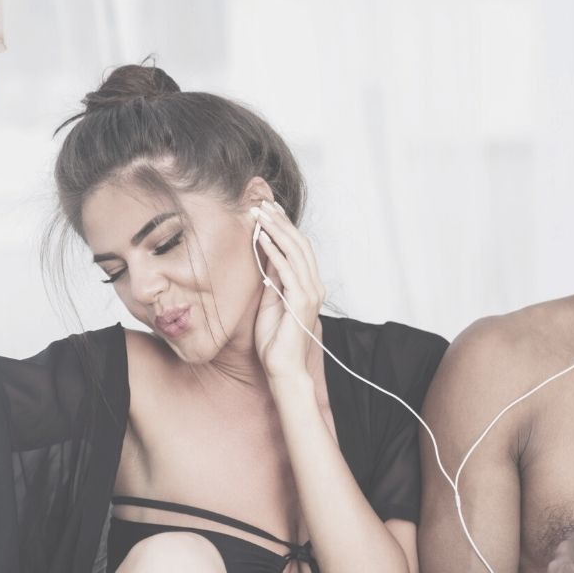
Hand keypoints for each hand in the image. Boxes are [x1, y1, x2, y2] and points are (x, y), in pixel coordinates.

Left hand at [250, 200, 323, 382]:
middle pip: (300, 244)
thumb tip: (266, 253)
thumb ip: (273, 278)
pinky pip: (287, 269)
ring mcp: (310, 293)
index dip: (285, 227)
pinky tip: (260, 238)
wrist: (283, 369)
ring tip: (259, 214)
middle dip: (280, 221)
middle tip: (262, 203)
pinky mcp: (301, 301)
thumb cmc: (275, 341)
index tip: (268, 209)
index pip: (300, 248)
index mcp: (309, 285)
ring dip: (276, 230)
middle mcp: (314, 286)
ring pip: (295, 252)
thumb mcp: (270, 300)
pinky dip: (274, 251)